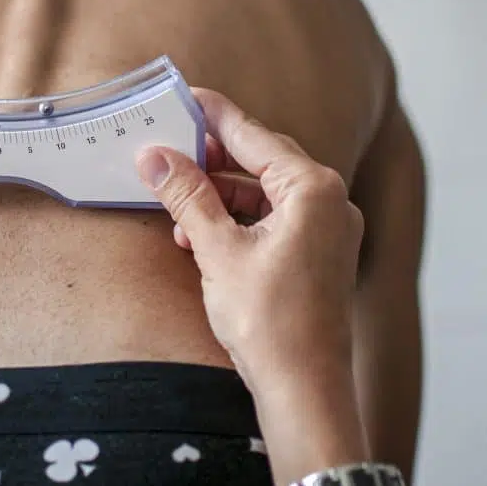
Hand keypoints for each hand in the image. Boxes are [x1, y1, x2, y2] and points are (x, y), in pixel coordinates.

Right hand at [136, 88, 368, 485]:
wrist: (304, 388)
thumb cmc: (270, 322)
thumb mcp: (217, 251)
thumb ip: (188, 197)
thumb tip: (156, 157)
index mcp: (313, 190)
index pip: (254, 136)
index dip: (214, 116)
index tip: (187, 97)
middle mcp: (330, 202)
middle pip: (263, 161)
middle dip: (213, 160)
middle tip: (173, 152)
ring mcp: (329, 230)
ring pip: (266, 194)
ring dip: (221, 197)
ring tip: (179, 208)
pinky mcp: (320, 255)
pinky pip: (276, 221)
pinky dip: (239, 222)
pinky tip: (202, 235)